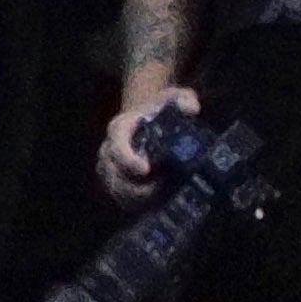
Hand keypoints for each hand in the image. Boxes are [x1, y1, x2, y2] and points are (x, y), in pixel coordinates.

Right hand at [97, 85, 206, 205]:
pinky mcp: (114, 183)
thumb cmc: (158, 109)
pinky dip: (138, 204)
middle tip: (163, 189)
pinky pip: (121, 200)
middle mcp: (108, 151)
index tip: (146, 170)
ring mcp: (109, 170)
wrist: (145, 120)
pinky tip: (158, 200)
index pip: (118, 147)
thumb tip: (192, 110)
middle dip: (138, 188)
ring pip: (118, 192)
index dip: (129, 161)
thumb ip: (183, 98)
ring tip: (163, 195)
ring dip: (139, 199)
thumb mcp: (172, 97)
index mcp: (119, 128)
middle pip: (116, 177)